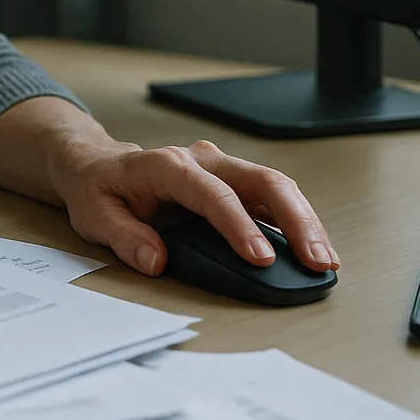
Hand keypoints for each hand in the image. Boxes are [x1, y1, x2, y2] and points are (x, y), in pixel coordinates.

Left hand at [53, 139, 340, 276]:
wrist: (98, 166)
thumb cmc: (99, 189)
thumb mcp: (95, 214)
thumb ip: (124, 236)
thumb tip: (156, 260)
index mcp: (167, 165)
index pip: (212, 194)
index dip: (239, 226)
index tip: (261, 259)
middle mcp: (201, 159)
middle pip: (260, 180)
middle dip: (294, 220)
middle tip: (315, 260)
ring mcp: (221, 168)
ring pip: (274, 186)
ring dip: (304, 222)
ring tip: (324, 260)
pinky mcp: (232, 182)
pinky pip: (271, 197)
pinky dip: (295, 221)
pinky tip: (311, 249)